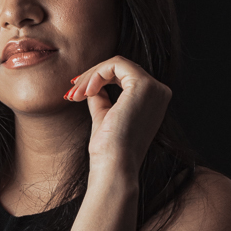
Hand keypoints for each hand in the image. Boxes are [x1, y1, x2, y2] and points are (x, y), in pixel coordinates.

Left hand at [65, 54, 171, 174]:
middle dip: (91, 78)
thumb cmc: (108, 150)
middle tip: (71, 94)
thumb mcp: (105, 117)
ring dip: (91, 77)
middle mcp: (159, 92)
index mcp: (154, 101)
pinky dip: (96, 74)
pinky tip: (85, 92)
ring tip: (75, 95)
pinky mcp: (143, 85)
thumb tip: (92, 85)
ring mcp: (154, 88)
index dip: (98, 80)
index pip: (124, 77)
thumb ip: (102, 98)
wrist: (114, 166)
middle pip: (120, 69)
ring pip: (117, 64)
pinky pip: (116, 65)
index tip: (75, 93)